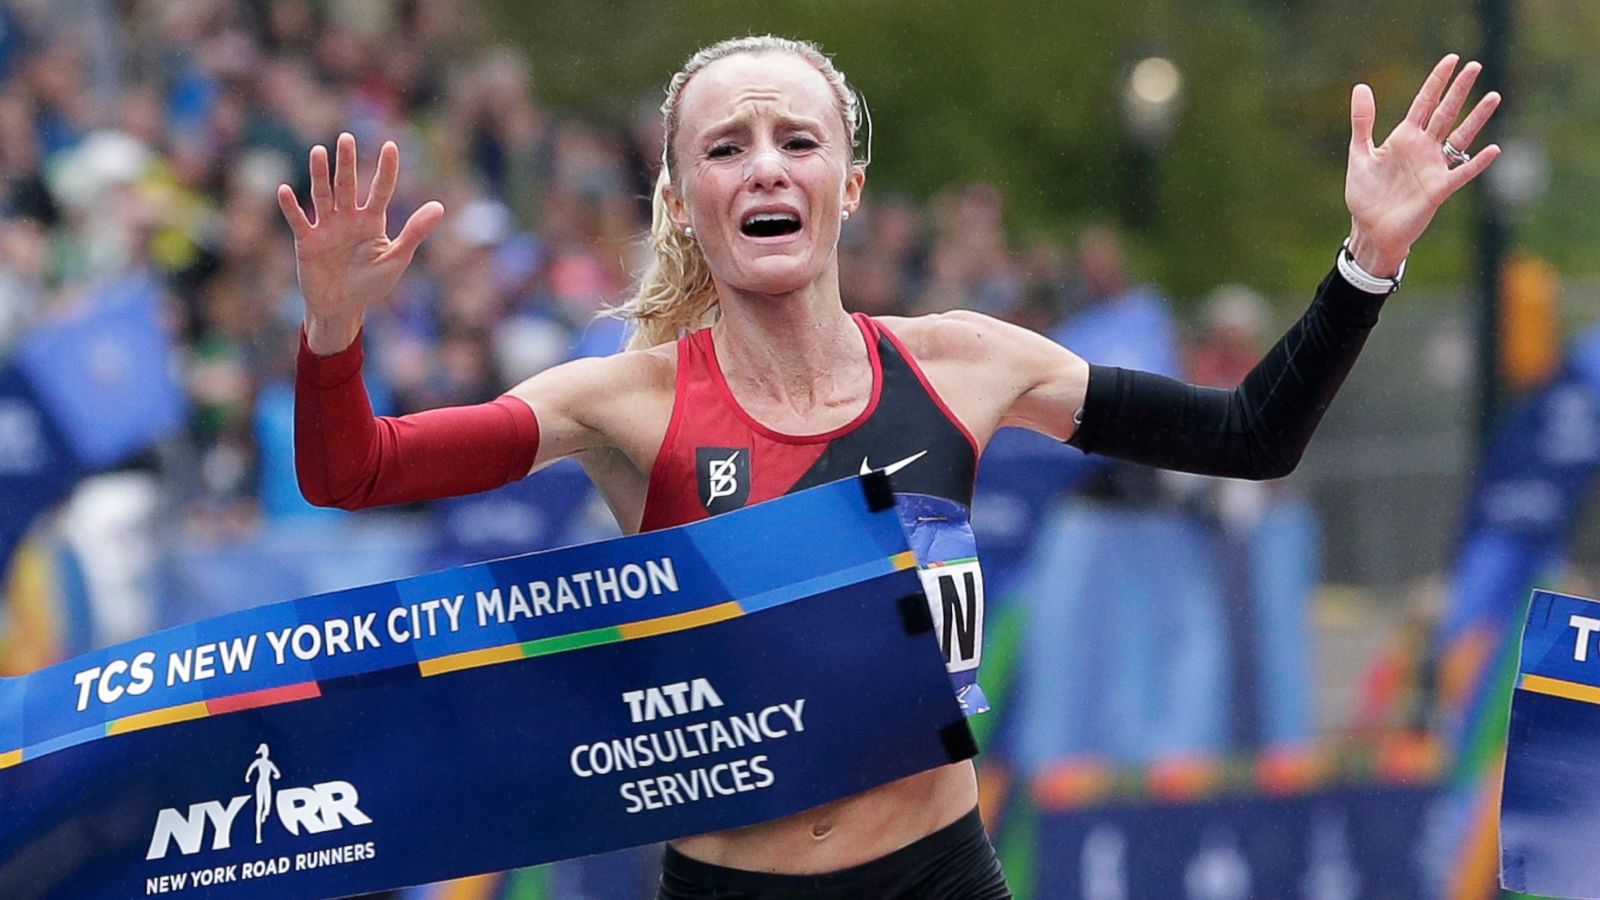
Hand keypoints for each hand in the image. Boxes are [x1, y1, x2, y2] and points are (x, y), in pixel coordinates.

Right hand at [277, 133, 444, 354]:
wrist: (343, 307)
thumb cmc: (372, 283)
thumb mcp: (396, 258)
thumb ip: (414, 232)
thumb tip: (439, 206)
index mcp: (372, 221)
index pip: (380, 190)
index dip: (386, 170)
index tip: (391, 146)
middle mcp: (348, 218)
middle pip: (348, 186)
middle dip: (347, 163)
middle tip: (347, 137)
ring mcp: (326, 227)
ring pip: (322, 195)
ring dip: (320, 174)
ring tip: (319, 151)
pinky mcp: (306, 241)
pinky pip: (298, 220)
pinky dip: (291, 207)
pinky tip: (285, 190)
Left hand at [1344, 54, 1500, 276]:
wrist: (1370, 229)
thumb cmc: (1365, 194)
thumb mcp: (1360, 154)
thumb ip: (1363, 122)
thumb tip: (1361, 86)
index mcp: (1404, 138)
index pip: (1424, 103)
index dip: (1436, 81)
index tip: (1451, 60)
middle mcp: (1423, 148)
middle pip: (1444, 113)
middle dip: (1458, 90)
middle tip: (1475, 65)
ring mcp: (1433, 167)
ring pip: (1459, 137)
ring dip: (1476, 118)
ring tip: (1494, 96)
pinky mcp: (1438, 189)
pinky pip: (1461, 173)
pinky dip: (1476, 162)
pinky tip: (1492, 149)